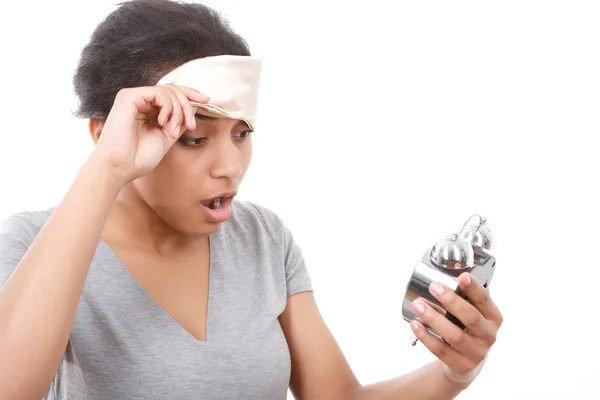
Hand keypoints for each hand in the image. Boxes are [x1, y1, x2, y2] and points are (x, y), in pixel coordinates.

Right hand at [92, 84, 208, 182]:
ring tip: (172, 131)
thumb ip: (178, 122)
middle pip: (173, 90)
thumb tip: (194, 108)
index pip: (172, 94)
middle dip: (187, 106)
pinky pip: (158, 93)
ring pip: (168, 91)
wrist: (120, 167)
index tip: (206, 101)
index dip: (190, 95)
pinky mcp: (129, 97)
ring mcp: (134, 97)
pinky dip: (167, 107)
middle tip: (190, 125)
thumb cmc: (139, 157)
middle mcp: (140, 100)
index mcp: (148, 109)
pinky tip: (163, 123)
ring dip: (178, 111)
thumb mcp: (167, 137)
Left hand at [409, 273, 502, 381]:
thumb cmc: (468, 330)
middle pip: (471, 317)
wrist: (467, 363)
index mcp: (494, 318)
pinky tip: (415, 324)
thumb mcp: (475, 313)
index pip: (485, 301)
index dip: (474, 289)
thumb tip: (453, 270)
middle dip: (451, 301)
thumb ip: (468, 296)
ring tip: (418, 305)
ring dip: (434, 319)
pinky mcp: (462, 365)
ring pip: (454, 335)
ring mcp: (477, 353)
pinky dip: (426, 337)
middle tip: (434, 287)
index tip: (462, 276)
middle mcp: (489, 335)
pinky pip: (441, 351)